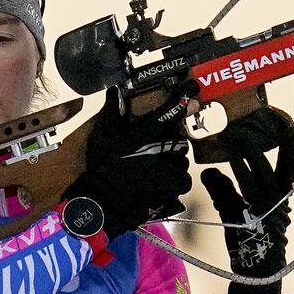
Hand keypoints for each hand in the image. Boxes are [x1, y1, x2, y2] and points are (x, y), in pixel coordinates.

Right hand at [63, 83, 195, 239]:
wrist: (104, 204)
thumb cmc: (101, 169)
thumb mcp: (101, 138)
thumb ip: (111, 113)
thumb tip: (113, 91)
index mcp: (144, 136)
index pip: (167, 114)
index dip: (182, 101)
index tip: (193, 89)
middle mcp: (161, 151)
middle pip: (179, 140)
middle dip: (170, 145)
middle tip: (154, 153)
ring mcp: (170, 171)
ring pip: (181, 161)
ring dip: (172, 164)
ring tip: (153, 172)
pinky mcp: (174, 189)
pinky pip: (182, 180)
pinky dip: (174, 181)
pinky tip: (158, 184)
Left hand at [199, 108, 293, 293]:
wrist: (256, 264)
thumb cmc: (247, 235)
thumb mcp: (233, 206)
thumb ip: (223, 187)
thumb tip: (210, 170)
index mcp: (282, 193)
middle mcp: (279, 196)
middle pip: (287, 164)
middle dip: (290, 143)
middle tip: (290, 122)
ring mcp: (268, 204)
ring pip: (263, 173)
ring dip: (252, 154)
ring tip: (243, 135)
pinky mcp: (255, 212)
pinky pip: (247, 188)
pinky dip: (240, 173)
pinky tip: (230, 160)